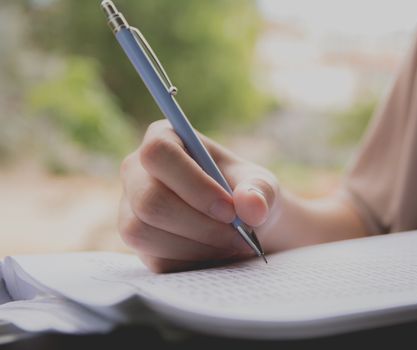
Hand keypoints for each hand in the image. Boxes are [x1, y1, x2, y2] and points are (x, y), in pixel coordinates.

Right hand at [118, 120, 279, 272]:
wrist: (240, 222)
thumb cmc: (244, 192)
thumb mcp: (261, 185)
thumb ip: (259, 191)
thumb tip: (251, 207)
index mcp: (164, 139)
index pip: (159, 154)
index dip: (194, 185)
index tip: (230, 210)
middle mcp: (136, 171)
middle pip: (149, 201)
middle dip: (200, 225)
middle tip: (238, 235)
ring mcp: (130, 207)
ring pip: (144, 233)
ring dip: (197, 246)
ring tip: (232, 244)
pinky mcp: (138, 241)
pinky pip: (155, 259)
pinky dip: (193, 262)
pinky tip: (217, 253)